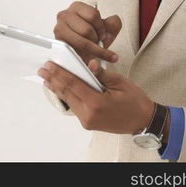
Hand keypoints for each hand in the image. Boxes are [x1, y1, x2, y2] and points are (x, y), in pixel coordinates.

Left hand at [37, 60, 154, 134]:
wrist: (143, 121)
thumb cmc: (134, 101)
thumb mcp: (120, 82)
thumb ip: (101, 74)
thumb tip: (89, 63)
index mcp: (96, 103)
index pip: (73, 84)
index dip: (60, 73)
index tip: (49, 65)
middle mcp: (88, 114)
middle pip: (67, 93)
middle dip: (54, 79)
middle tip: (42, 69)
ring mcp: (87, 120)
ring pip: (69, 100)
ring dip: (57, 87)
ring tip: (46, 77)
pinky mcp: (87, 122)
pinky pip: (74, 106)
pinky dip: (66, 95)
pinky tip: (59, 88)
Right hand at [54, 1, 122, 63]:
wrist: (81, 51)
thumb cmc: (91, 37)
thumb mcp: (106, 29)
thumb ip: (113, 23)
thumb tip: (114, 19)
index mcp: (77, 7)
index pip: (93, 15)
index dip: (101, 28)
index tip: (103, 36)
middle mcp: (65, 15)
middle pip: (87, 29)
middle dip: (95, 39)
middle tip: (97, 43)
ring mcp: (59, 28)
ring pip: (81, 40)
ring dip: (91, 48)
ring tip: (93, 49)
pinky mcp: (58, 42)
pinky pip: (75, 50)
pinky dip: (86, 55)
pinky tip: (92, 58)